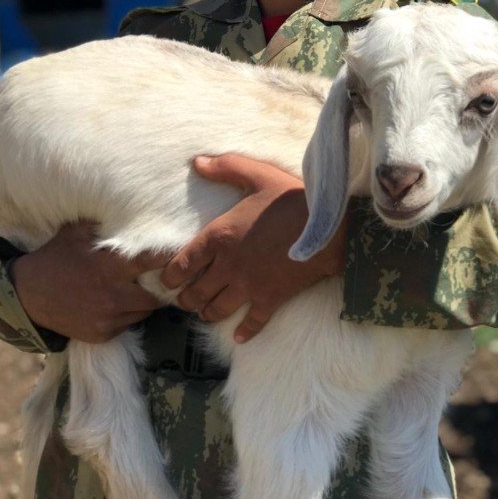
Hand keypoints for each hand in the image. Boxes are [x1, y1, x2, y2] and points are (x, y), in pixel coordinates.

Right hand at [11, 222, 163, 342]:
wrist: (28, 295)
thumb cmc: (56, 258)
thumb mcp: (76, 232)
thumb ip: (105, 224)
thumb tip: (134, 210)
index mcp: (109, 266)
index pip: (152, 261)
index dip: (169, 257)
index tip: (179, 252)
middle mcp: (112, 295)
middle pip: (156, 295)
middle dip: (161, 287)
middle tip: (162, 277)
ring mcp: (107, 318)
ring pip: (144, 312)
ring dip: (146, 301)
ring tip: (139, 289)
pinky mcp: (102, 334)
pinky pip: (128, 324)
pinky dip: (128, 314)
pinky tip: (118, 303)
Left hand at [161, 154, 346, 343]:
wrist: (329, 226)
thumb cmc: (291, 198)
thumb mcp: (257, 175)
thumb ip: (225, 167)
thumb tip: (197, 162)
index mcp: (219, 236)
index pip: (181, 264)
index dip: (170, 277)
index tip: (168, 280)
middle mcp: (228, 266)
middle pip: (195, 293)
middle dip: (187, 298)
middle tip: (187, 297)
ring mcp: (249, 286)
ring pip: (216, 311)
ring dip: (208, 313)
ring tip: (206, 311)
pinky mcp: (270, 299)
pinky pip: (252, 323)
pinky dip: (244, 332)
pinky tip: (239, 336)